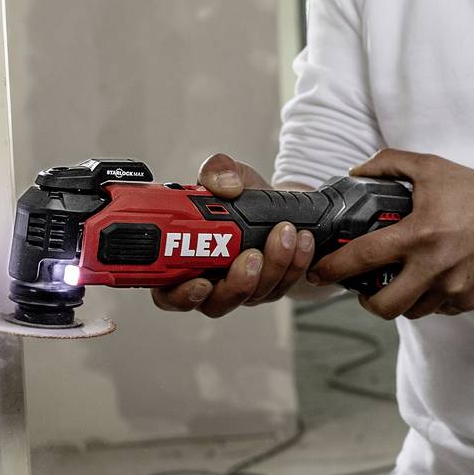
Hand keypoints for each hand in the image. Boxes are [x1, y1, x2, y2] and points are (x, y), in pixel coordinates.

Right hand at [149, 151, 315, 318]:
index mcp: (184, 262)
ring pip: (255, 295)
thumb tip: (224, 185)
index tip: (201, 282)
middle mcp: (211, 282)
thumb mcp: (230, 175)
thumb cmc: (242, 197)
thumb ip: (218, 170)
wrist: (280, 206)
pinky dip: (296, 263)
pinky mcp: (273, 288)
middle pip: (217, 303)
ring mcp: (243, 289)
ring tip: (284, 233)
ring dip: (273, 266)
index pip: (170, 293)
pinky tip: (303, 240)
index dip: (182, 296)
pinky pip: (284, 284)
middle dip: (237, 284)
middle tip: (251, 256)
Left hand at [304, 149, 473, 320]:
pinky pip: (437, 309)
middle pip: (383, 305)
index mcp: (419, 234)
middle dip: (365, 302)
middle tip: (363, 289)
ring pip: (410, 311)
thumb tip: (356, 173)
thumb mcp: (433, 169)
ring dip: (399, 299)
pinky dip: (429, 298)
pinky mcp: (468, 301)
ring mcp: (452, 289)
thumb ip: (390, 164)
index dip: (333, 269)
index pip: (363, 258)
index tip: (318, 272)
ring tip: (402, 279)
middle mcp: (434, 267)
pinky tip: (434, 277)